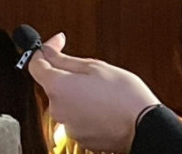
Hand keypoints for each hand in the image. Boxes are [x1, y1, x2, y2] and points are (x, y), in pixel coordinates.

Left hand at [28, 33, 158, 152]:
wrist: (146, 127)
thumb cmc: (125, 96)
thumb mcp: (94, 66)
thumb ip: (64, 58)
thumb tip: (49, 49)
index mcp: (57, 86)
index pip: (35, 65)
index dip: (44, 51)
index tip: (55, 45)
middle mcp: (57, 108)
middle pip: (52, 84)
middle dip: (65, 74)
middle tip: (88, 71)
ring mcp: (68, 125)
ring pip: (65, 102)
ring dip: (77, 93)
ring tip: (101, 92)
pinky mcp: (80, 137)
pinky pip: (76, 118)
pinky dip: (84, 110)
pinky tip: (102, 107)